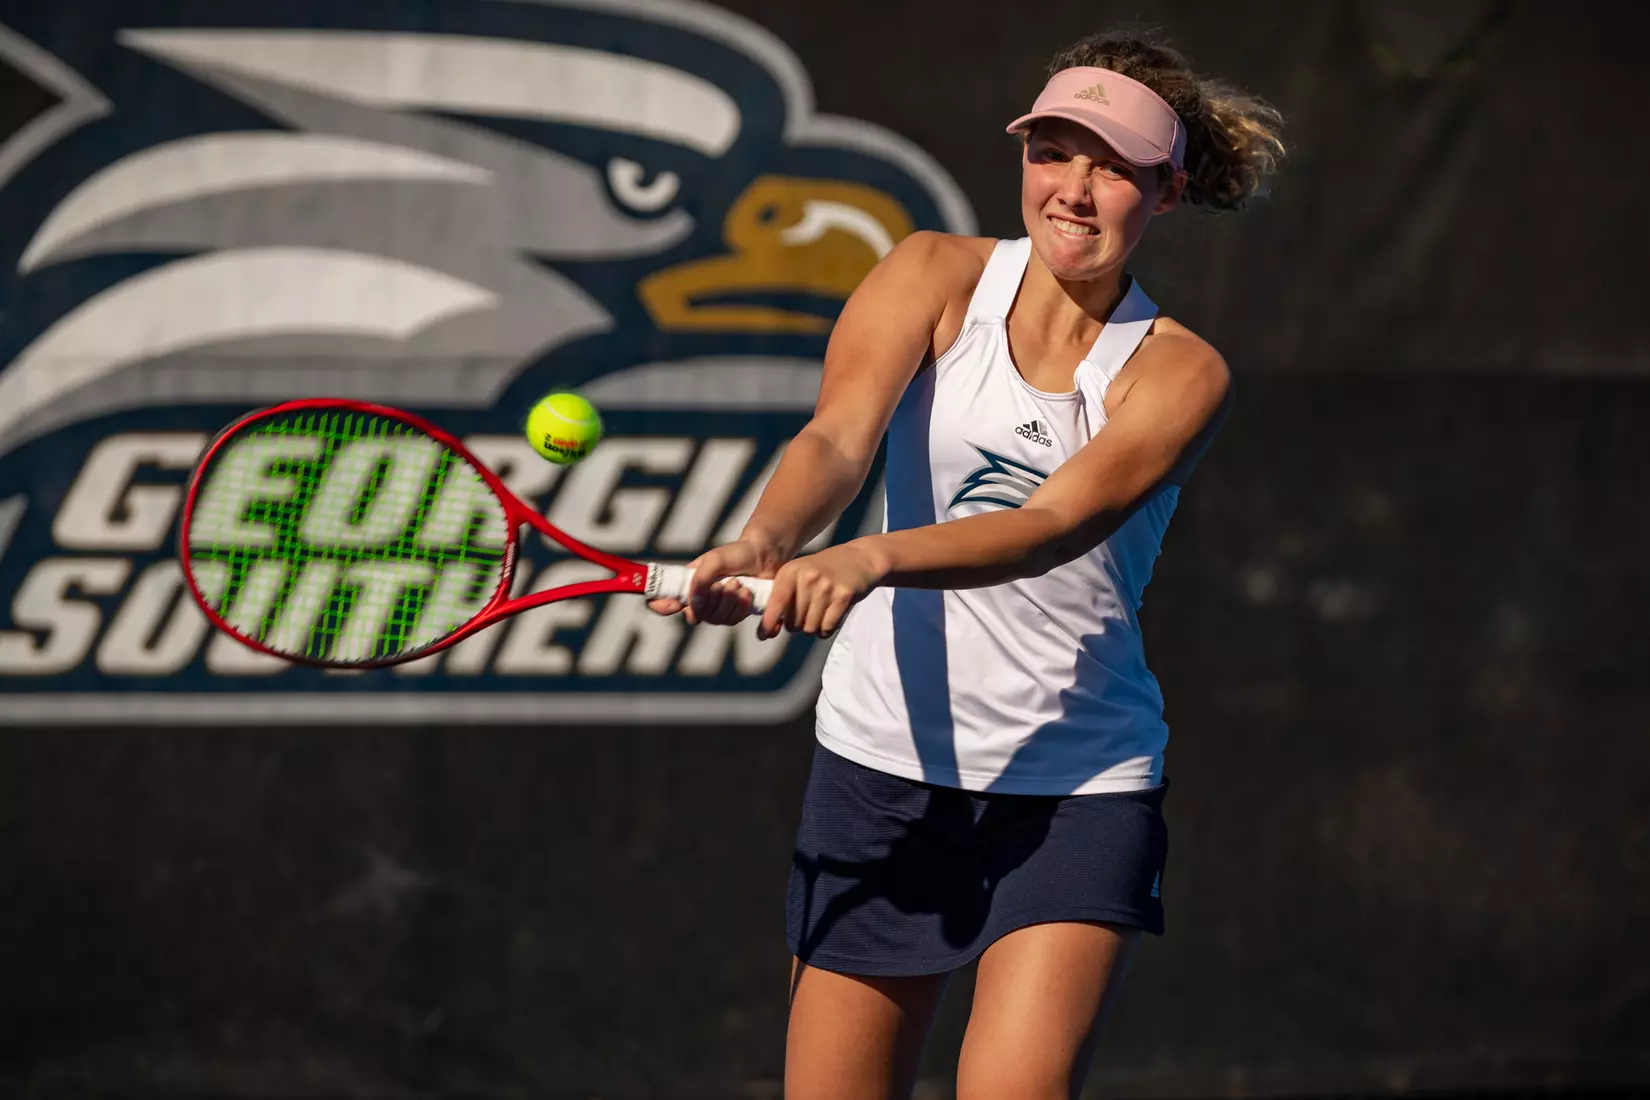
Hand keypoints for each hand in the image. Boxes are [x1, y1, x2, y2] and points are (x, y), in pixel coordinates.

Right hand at [647, 539, 779, 624]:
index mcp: (687, 584)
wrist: (763, 557)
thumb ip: (699, 579)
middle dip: (713, 600)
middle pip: (695, 615)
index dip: (661, 607)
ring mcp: (717, 608)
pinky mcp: (734, 613)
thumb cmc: (736, 554)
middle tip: (725, 583)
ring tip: (738, 584)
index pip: (661, 601)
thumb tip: (693, 603)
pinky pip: (732, 621)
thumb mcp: (713, 560)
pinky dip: (740, 606)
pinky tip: (747, 592)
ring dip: (729, 602)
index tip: (675, 604)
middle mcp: (699, 599)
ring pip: (715, 620)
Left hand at [759, 541, 883, 639]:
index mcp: (791, 571)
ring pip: (810, 628)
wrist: (860, 558)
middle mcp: (807, 578)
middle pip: (793, 622)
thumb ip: (784, 597)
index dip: (768, 623)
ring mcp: (826, 587)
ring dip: (813, 628)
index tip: (763, 636)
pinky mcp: (844, 596)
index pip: (776, 603)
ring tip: (820, 613)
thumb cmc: (824, 570)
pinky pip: (827, 627)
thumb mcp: (800, 574)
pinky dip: (827, 630)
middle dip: (797, 625)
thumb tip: (769, 629)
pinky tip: (830, 618)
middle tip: (807, 613)